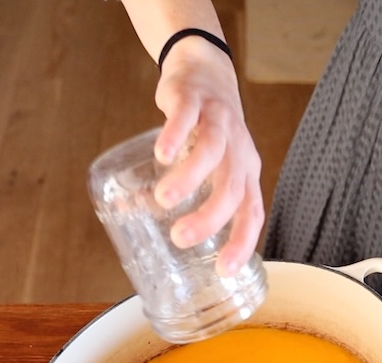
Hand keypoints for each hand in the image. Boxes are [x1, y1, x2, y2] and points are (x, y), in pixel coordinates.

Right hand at [152, 39, 263, 275]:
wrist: (206, 72)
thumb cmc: (206, 132)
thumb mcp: (203, 166)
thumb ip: (172, 190)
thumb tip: (129, 215)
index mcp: (245, 174)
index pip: (252, 214)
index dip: (242, 243)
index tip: (223, 270)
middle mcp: (237, 151)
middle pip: (232, 188)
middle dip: (209, 218)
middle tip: (180, 238)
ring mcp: (219, 124)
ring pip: (212, 153)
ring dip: (191, 179)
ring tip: (165, 200)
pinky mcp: (195, 101)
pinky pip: (188, 118)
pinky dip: (176, 136)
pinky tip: (162, 154)